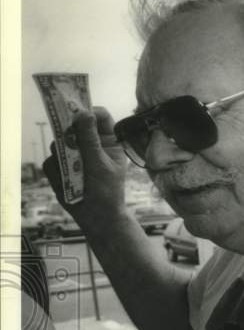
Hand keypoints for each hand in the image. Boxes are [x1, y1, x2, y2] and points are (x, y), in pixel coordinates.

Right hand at [42, 108, 126, 223]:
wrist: (97, 217)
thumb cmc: (107, 191)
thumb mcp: (100, 164)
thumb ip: (90, 140)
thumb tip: (83, 113)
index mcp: (107, 141)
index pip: (99, 116)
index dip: (89, 112)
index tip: (77, 114)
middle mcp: (89, 144)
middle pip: (73, 125)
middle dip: (69, 133)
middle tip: (69, 141)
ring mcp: (73, 155)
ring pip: (58, 142)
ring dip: (62, 155)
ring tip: (74, 172)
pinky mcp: (60, 166)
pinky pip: (50, 161)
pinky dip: (57, 171)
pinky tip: (68, 183)